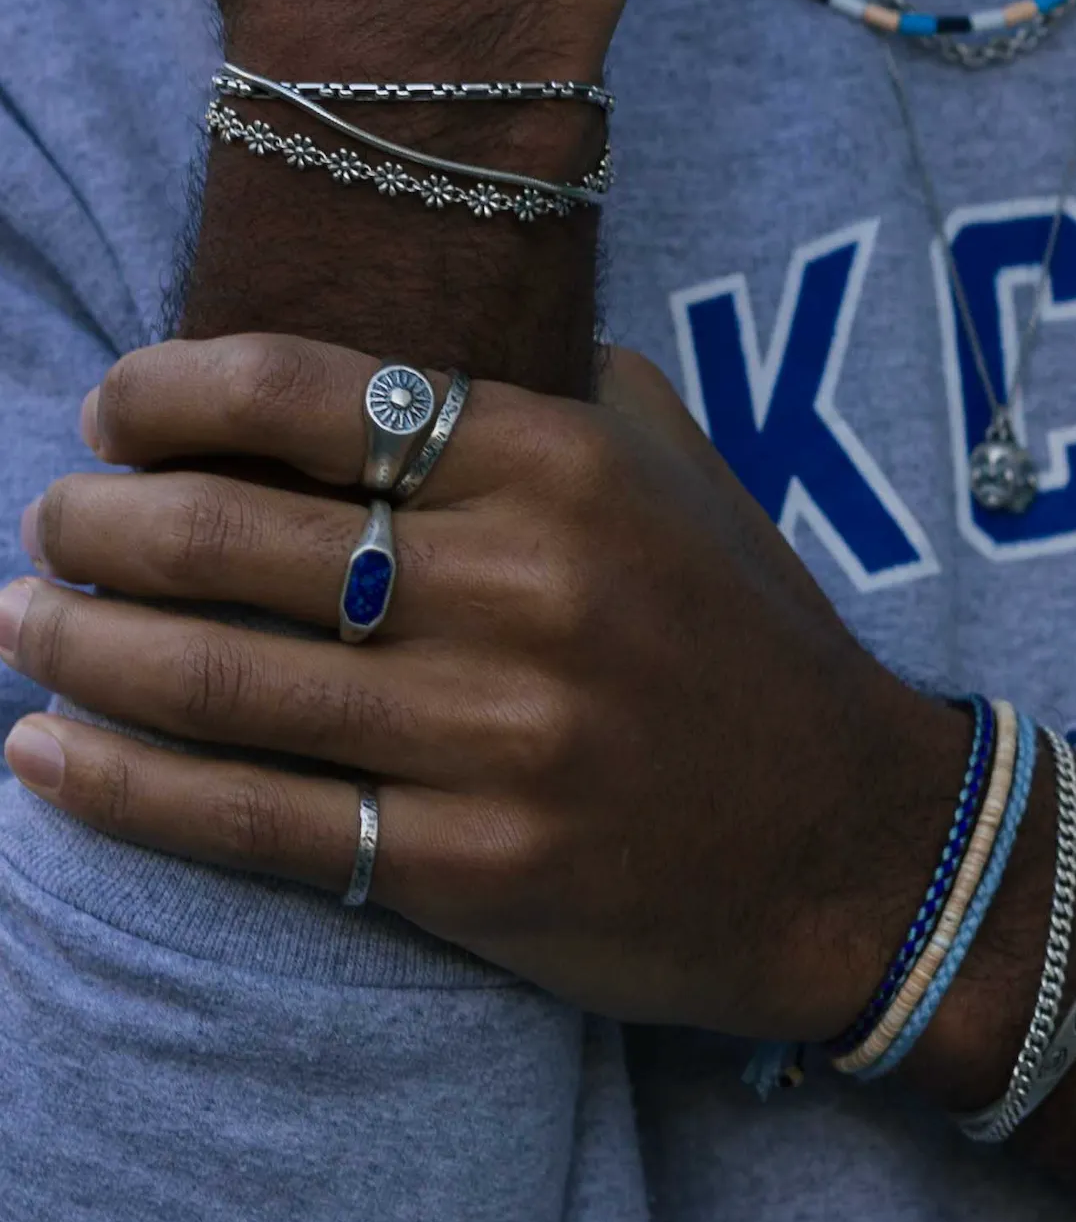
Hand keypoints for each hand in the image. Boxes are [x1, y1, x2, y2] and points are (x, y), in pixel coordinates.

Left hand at [1, 335, 966, 1038]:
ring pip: (216, 681)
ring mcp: (495, 736)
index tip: (112, 412)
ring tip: (24, 622)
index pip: (302, 394)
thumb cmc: (747, 641)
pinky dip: (123, 787)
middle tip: (53, 521)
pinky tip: (43, 755)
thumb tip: (401, 352)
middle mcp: (521, 587)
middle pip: (227, 535)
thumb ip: (552, 391)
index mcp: (561, 466)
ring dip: (79, 644)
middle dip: (95, 520)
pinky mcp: (471, 870)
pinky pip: (252, 823)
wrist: (848, 842)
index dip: (164, 394)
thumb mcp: (680, 474)